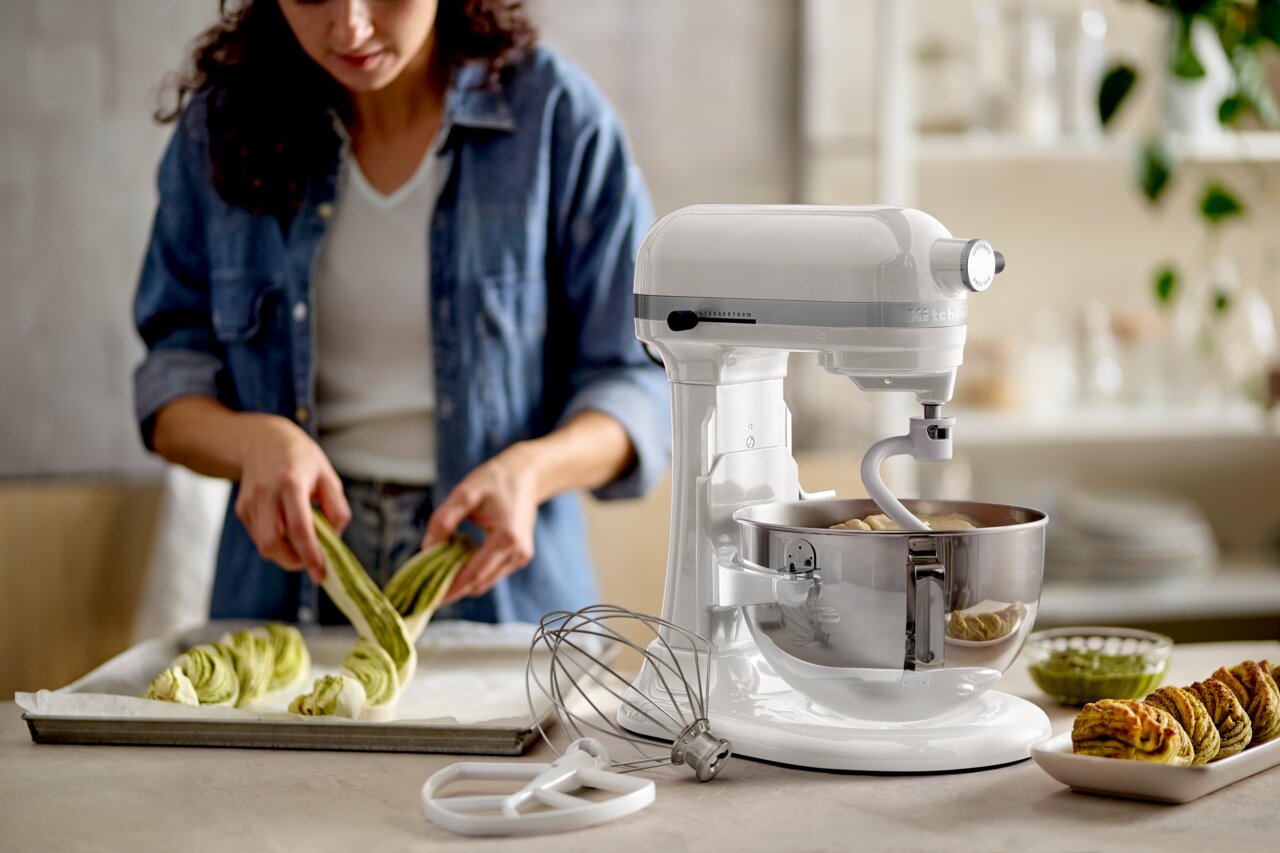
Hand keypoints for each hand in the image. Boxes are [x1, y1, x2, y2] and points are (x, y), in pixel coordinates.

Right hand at [234, 415, 349, 583]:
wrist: (263, 440)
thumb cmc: (302, 460)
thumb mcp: (328, 477)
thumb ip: (337, 508)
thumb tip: (334, 539)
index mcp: (291, 483)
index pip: (299, 528)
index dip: (310, 555)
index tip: (320, 574)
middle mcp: (266, 493)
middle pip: (273, 544)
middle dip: (293, 562)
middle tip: (311, 562)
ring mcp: (249, 502)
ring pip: (263, 545)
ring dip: (284, 554)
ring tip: (301, 543)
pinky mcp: (241, 509)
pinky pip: (258, 537)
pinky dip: (275, 542)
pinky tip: (285, 527)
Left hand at [425, 443, 539, 602]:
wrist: (526, 474)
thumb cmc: (495, 480)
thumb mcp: (464, 493)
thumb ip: (443, 520)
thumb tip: (427, 549)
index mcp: (507, 539)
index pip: (474, 575)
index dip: (451, 589)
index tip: (430, 600)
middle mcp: (518, 553)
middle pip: (479, 583)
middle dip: (454, 588)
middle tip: (427, 588)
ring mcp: (521, 557)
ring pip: (486, 581)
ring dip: (464, 580)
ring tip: (439, 572)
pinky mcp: (520, 557)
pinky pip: (492, 573)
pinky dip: (475, 572)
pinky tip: (459, 560)